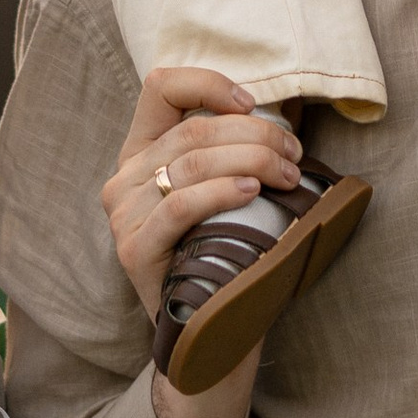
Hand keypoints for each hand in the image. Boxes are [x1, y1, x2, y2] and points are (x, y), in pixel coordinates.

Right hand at [103, 65, 303, 417]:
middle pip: (192, 129)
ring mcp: (123, 215)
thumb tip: (289, 113)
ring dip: (252, 160)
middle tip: (294, 155)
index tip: (255, 106)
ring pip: (191, 162)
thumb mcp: (227, 194)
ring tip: (288, 174)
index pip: (161, 87)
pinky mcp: (133, 250)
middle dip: (256, 135)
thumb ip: (237, 151)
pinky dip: (222, 191)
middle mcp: (123, 179)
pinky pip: (180, 205)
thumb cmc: (227, 256)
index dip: (210, 83)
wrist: (209, 334)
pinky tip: (253, 192)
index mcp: (142, 153)